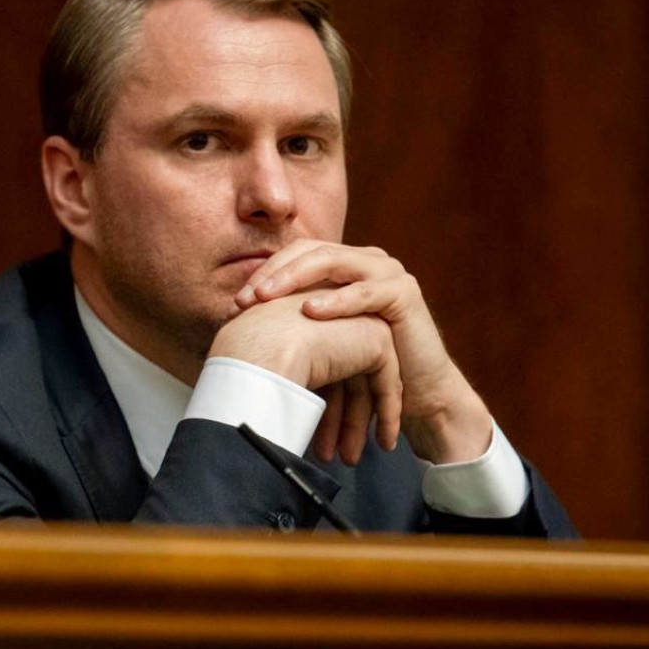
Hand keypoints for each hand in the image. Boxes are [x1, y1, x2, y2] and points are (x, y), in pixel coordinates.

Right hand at [208, 293, 401, 465]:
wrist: (264, 350)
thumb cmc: (247, 358)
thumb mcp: (264, 363)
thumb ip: (280, 374)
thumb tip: (269, 407)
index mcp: (303, 322)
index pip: (319, 368)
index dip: (319, 407)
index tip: (315, 440)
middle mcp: (331, 320)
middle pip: (343, 378)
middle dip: (338, 421)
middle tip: (335, 454)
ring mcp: (356, 324)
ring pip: (364, 383)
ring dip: (358, 424)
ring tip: (349, 457)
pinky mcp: (376, 338)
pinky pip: (388, 383)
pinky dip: (388, 414)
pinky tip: (383, 442)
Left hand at [236, 240, 491, 464]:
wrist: (415, 395)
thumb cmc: (363, 370)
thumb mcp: (319, 341)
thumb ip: (289, 323)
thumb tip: (232, 323)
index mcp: (341, 268)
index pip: (294, 257)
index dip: (263, 275)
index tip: (234, 305)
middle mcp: (363, 262)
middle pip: (310, 252)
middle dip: (274, 274)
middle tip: (246, 299)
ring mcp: (386, 273)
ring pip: (334, 261)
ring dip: (296, 279)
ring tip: (267, 298)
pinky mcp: (405, 293)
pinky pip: (367, 290)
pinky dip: (337, 300)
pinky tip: (310, 311)